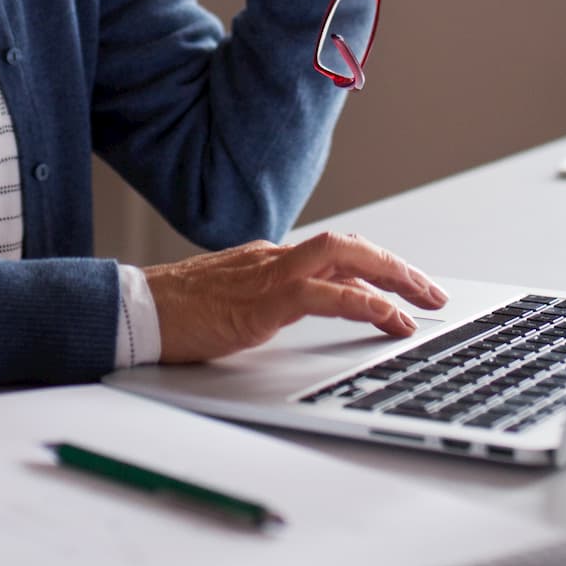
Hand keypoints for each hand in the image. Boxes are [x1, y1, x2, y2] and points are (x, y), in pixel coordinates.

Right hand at [143, 231, 447, 362]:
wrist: (133, 312)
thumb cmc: (173, 315)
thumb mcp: (231, 306)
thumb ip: (265, 304)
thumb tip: (297, 316)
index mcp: (267, 260)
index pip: (335, 254)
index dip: (376, 266)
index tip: (405, 286)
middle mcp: (274, 258)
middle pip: (349, 247)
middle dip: (397, 266)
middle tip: (432, 292)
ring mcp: (269, 275)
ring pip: (345, 257)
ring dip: (392, 277)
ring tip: (423, 302)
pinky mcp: (263, 301)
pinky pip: (325, 294)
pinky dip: (364, 303)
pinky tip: (389, 318)